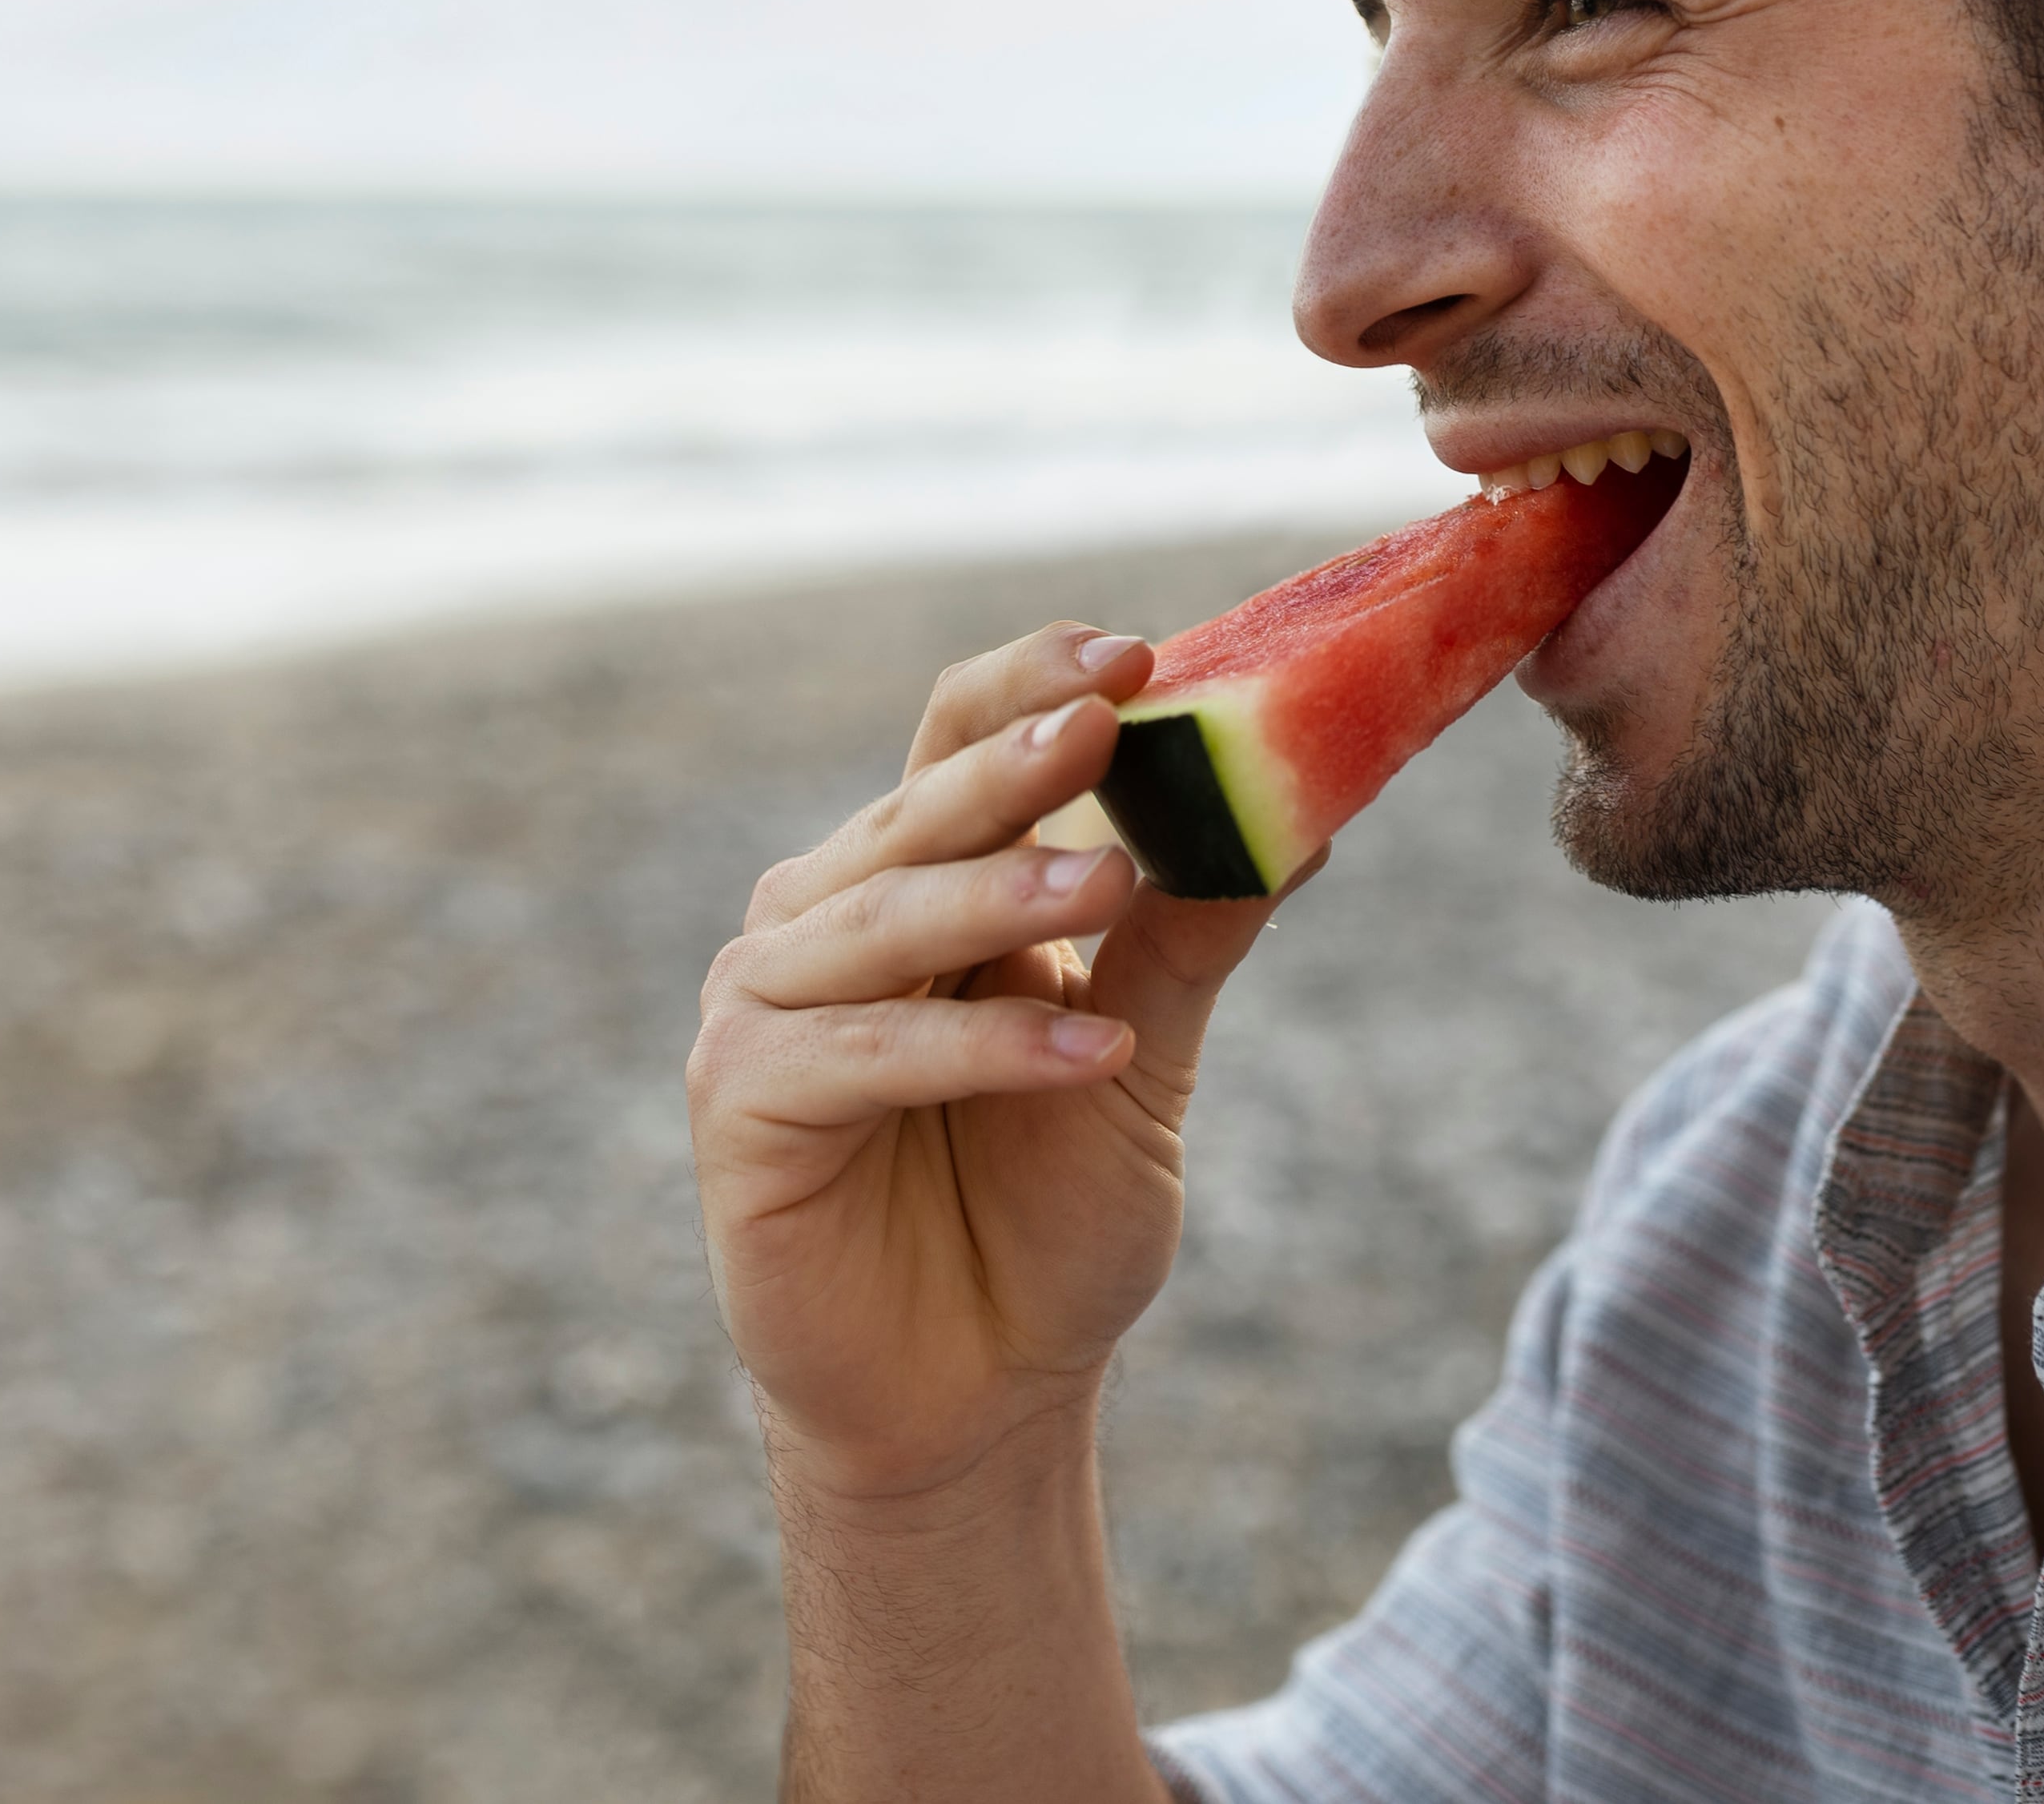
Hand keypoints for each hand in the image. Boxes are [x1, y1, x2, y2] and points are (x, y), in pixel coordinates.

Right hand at [689, 623, 1303, 1503]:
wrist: (982, 1391)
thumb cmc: (1051, 1214)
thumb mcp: (1145, 1058)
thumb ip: (1189, 936)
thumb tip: (1301, 815)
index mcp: (922, 876)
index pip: (960, 735)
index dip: (1035, 684)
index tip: (1136, 652)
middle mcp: (830, 917)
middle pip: (921, 809)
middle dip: (1023, 762)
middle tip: (1112, 719)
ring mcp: (769, 1003)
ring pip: (887, 917)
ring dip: (1005, 896)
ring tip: (1118, 886)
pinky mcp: (742, 1100)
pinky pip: (866, 1050)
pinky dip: (980, 1046)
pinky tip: (1088, 1051)